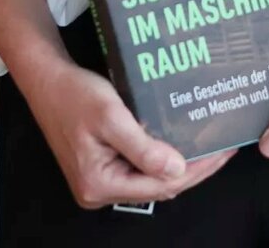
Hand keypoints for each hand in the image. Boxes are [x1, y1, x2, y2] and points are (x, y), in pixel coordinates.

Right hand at [18, 60, 237, 209]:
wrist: (46, 78)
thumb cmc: (73, 94)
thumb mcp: (111, 117)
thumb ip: (143, 148)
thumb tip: (177, 170)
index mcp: (99, 184)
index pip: (159, 185)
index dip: (195, 170)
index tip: (221, 152)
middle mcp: (99, 191)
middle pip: (157, 186)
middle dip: (192, 168)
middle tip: (222, 148)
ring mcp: (100, 180)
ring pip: (150, 177)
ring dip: (178, 162)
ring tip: (208, 144)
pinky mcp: (102, 166)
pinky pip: (139, 167)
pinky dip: (161, 155)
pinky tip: (180, 141)